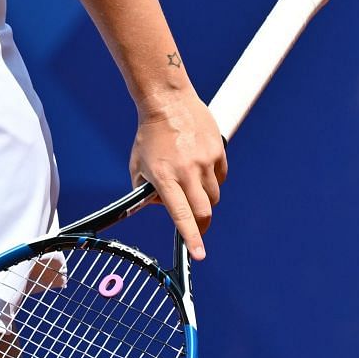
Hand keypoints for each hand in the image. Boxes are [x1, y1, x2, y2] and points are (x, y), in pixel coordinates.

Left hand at [128, 92, 226, 260]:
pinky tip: (199, 165)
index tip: (199, 255)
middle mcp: (187, 171)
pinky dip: (212, 179)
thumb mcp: (138, 165)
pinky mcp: (218, 151)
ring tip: (189, 181)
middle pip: (205, 212)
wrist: (168, 101)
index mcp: (164, 177)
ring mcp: (205, 161)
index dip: (191, 237)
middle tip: (197, 230)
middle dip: (201, 227)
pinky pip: (220, 177)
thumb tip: (161, 208)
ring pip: (213, 196)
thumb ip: (145, 190)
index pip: (181, 214)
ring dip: (204, 198)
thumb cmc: (149, 136)